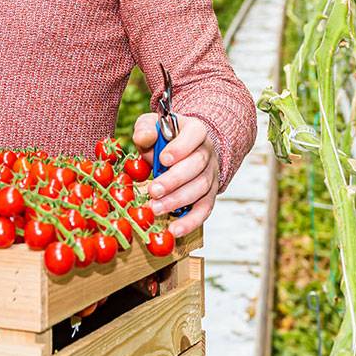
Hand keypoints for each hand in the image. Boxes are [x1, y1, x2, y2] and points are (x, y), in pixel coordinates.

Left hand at [131, 112, 218, 238]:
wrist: (181, 149)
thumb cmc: (163, 138)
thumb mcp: (152, 125)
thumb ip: (146, 129)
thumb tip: (145, 139)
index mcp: (195, 130)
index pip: (195, 134)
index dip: (181, 147)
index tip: (163, 159)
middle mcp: (207, 152)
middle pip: (197, 165)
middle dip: (174, 180)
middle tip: (153, 191)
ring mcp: (211, 175)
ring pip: (200, 188)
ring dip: (178, 201)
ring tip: (156, 209)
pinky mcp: (209, 195)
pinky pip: (204, 209)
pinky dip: (190, 221)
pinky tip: (175, 230)